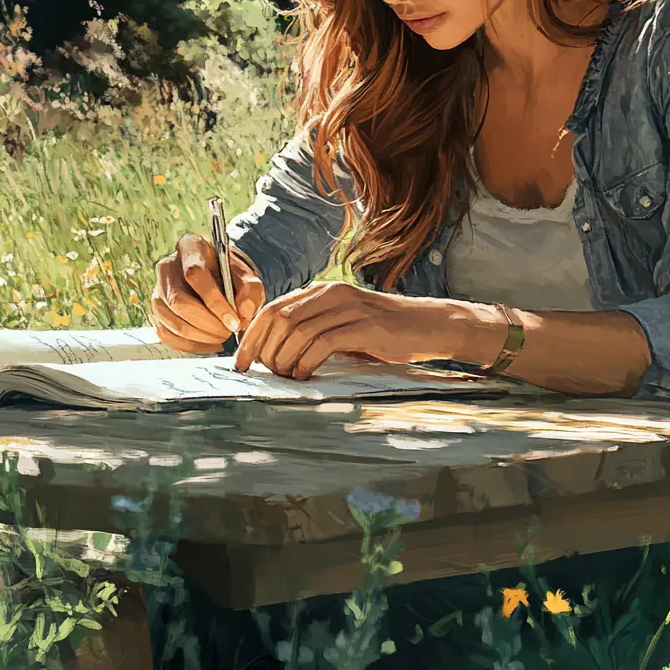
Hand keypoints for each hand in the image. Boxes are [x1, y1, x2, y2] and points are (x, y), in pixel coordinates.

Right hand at [151, 234, 265, 352]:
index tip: (233, 322)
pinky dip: (191, 346)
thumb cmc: (230, 275)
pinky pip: (167, 336)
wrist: (216, 278)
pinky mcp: (156, 312)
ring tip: (222, 336)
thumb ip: (250, 292)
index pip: (195, 275)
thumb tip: (243, 315)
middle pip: (180, 303)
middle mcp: (167, 267)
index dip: (215, 302)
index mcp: (189, 248)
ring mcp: (157, 291)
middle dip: (208, 324)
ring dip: (201, 337)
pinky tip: (210, 343)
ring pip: (173, 322)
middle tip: (229, 332)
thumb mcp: (246, 276)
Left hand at [232, 281, 456, 379]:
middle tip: (264, 374)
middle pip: (279, 318)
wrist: (428, 325)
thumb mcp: (344, 325)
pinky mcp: (365, 325)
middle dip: (263, 350)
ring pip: (297, 330)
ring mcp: (348, 307)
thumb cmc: (385, 332)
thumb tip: (276, 355)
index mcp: (322, 291)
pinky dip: (307, 361)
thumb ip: (314, 331)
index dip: (252, 336)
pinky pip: (323, 342)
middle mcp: (331, 293)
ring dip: (284, 358)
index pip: (273, 309)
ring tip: (285, 377)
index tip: (241, 363)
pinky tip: (304, 375)